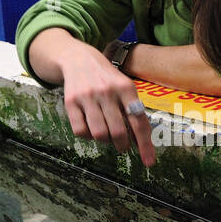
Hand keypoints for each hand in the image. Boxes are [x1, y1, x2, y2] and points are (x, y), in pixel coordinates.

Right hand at [56, 43, 155, 166]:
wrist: (78, 59)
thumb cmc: (107, 79)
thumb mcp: (124, 87)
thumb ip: (133, 111)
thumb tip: (142, 142)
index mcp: (126, 88)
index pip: (139, 122)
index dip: (145, 145)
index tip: (149, 162)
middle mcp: (107, 91)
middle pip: (118, 132)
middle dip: (123, 145)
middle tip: (123, 146)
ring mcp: (87, 96)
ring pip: (99, 134)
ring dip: (105, 141)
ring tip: (106, 135)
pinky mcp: (70, 102)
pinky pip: (80, 131)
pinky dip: (87, 136)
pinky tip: (90, 128)